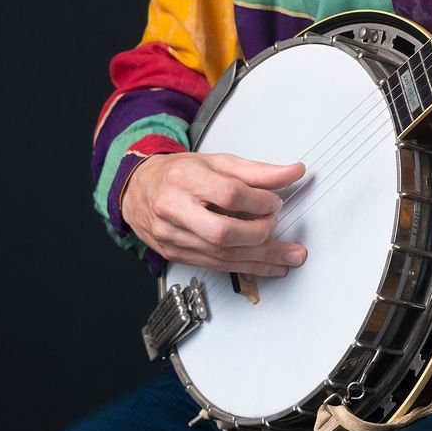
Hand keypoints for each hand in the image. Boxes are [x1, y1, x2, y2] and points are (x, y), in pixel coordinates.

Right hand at [122, 151, 307, 275]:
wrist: (138, 189)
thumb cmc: (178, 173)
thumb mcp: (216, 162)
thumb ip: (256, 171)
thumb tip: (293, 172)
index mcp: (184, 179)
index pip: (228, 194)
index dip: (258, 201)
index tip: (276, 202)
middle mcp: (174, 209)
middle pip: (222, 232)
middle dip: (260, 235)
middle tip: (280, 228)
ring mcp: (172, 236)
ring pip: (221, 255)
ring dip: (261, 259)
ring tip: (289, 257)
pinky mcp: (175, 255)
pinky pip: (215, 265)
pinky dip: (246, 267)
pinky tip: (267, 266)